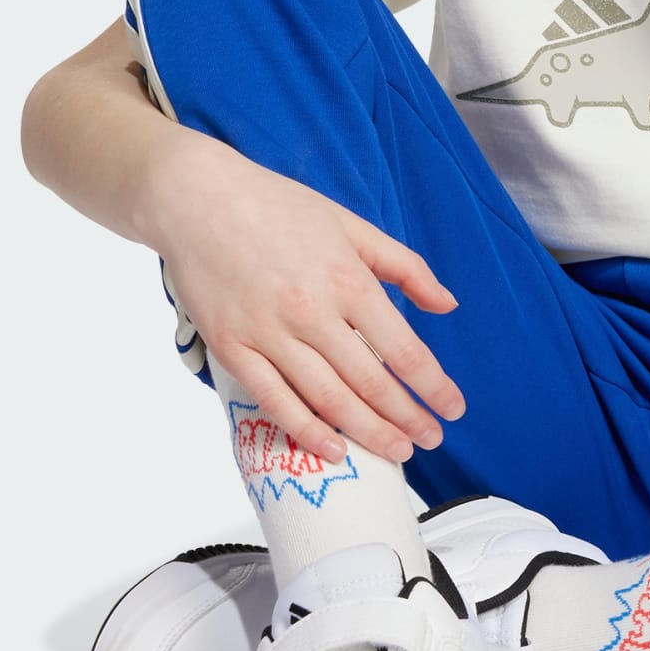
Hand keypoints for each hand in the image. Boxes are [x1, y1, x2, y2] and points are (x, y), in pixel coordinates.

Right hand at [152, 142, 465, 467]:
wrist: (197, 198)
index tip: (453, 408)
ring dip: (368, 433)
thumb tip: (447, 304)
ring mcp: (268, 333)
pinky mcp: (231, 347)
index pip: (402, 349)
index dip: (433, 386)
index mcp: (347, 279)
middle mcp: (311, 311)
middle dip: (407, 419)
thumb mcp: (351, 224)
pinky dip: (306, 431)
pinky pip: (274, 400)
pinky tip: (334, 450)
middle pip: (370, 383)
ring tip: (396, 452)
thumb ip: (404, 266)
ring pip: (327, 399)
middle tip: (431, 440)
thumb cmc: (276, 207)